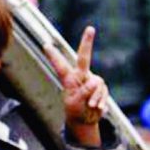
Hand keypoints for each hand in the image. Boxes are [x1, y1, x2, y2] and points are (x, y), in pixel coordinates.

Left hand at [44, 27, 108, 142]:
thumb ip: (84, 92)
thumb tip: (96, 81)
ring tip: (90, 106)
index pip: (60, 66)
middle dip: (87, 43)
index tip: (46, 44)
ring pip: (97, 84)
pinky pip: (104, 92)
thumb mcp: (76, 103)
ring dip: (95, 97)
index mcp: (69, 79)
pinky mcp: (101, 87)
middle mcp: (81, 76)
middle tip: (90, 28)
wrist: (86, 120)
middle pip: (84, 57)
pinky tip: (98, 108)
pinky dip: (102, 101)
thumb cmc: (75, 110)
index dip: (53, 56)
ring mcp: (92, 81)